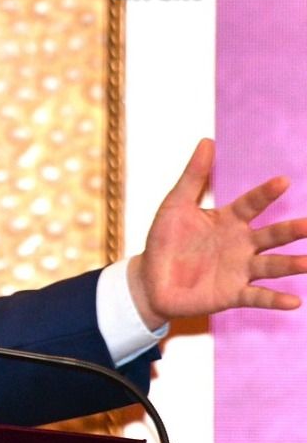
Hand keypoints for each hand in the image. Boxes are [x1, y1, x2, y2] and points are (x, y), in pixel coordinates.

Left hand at [129, 138, 306, 327]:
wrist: (150, 279)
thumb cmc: (164, 240)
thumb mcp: (175, 206)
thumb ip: (193, 176)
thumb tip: (207, 141)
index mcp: (229, 220)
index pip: (252, 204)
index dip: (266, 193)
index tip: (283, 181)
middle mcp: (241, 244)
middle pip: (271, 235)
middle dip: (291, 230)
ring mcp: (239, 269)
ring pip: (272, 266)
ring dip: (291, 265)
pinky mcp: (232, 293)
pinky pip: (257, 296)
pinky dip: (274, 300)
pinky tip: (294, 302)